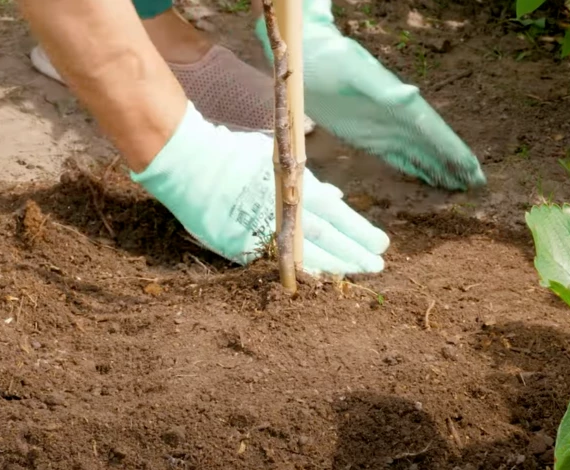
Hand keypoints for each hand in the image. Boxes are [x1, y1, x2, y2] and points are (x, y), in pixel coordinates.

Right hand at [131, 102, 389, 274]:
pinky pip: (277, 261)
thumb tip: (335, 195)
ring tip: (357, 272)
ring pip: (305, 255)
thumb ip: (308, 182)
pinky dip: (299, 268)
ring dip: (334, 265)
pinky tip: (316, 274)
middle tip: (377, 266)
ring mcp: (262, 233)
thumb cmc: (234, 156)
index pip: (336, 215)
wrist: (188, 165)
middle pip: (327, 240)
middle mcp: (282, 213)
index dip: (359, 232)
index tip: (381, 244)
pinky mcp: (242, 248)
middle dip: (354, 254)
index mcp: (293, 188)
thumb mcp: (277, 159)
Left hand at [255, 0, 485, 190]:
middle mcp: (398, 119)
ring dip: (439, 170)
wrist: (304, 60)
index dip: (455, 152)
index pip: (436, 132)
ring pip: (419, 154)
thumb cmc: (328, 60)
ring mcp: (384, 130)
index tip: (475, 170)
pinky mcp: (367, 138)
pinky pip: (397, 158)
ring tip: (459, 187)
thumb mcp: (353, 71)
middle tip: (477, 186)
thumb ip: (381, 87)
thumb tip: (410, 94)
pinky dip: (414, 169)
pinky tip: (427, 178)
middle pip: (434, 147)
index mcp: (401, 103)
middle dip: (455, 166)